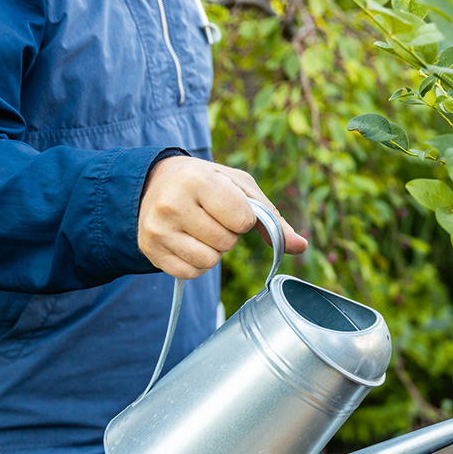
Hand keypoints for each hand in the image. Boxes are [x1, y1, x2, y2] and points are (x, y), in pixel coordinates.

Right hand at [138, 156, 307, 278]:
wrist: (154, 184)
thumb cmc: (207, 183)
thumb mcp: (240, 188)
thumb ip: (272, 218)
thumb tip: (301, 246)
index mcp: (197, 180)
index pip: (242, 220)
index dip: (244, 218)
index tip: (230, 207)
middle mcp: (172, 204)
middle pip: (226, 243)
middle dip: (229, 234)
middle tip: (212, 217)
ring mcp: (157, 230)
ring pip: (209, 262)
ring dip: (214, 251)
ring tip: (201, 229)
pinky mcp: (150, 250)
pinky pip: (191, 273)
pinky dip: (198, 263)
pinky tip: (188, 242)